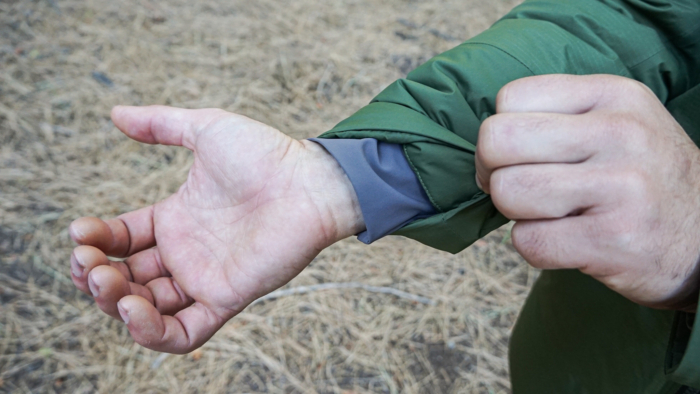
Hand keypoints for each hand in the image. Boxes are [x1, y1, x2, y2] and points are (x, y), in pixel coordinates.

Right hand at [69, 106, 363, 352]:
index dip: (96, 239)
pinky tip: (131, 309)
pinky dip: (151, 332)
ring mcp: (204, 278)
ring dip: (113, 302)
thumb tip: (114, 113)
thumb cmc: (265, 154)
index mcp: (176, 218)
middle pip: (126, 278)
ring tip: (104, 278)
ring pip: (146, 308)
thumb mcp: (204, 129)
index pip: (121, 240)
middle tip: (87, 261)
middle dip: (95, 274)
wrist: (309, 180)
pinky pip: (183, 333)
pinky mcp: (225, 298)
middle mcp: (186, 252)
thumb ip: (159, 124)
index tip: (80, 230)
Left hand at [476, 74, 699, 310]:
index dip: (500, 134)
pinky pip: (527, 241)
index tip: (519, 159)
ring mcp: (620, 187)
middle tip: (520, 189)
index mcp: (614, 95)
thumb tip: (485, 144)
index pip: (511, 98)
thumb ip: (556, 116)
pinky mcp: (613, 241)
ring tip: (552, 215)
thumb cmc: (642, 177)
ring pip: (507, 192)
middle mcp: (620, 133)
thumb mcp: (618, 121)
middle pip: (498, 141)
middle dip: (494, 172)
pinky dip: (535, 247)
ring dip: (516, 213)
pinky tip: (568, 242)